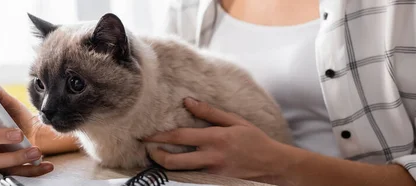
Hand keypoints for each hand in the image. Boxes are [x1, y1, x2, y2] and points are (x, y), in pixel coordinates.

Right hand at [0, 84, 52, 175]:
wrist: (35, 135)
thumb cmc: (16, 119)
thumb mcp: (11, 105)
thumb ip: (1, 96)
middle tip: (18, 133)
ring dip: (14, 157)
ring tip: (35, 152)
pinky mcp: (0, 168)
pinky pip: (13, 172)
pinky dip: (31, 169)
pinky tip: (44, 165)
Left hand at [145, 98, 293, 180]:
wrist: (274, 165)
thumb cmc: (255, 140)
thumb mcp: (235, 121)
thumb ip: (209, 112)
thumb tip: (187, 101)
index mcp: (215, 138)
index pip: (180, 137)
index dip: (160, 136)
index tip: (147, 135)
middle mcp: (212, 157)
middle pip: (174, 161)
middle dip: (156, 156)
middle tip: (147, 150)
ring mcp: (213, 173)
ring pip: (181, 173)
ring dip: (166, 167)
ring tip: (157, 158)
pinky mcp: (217, 182)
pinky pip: (193, 179)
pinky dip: (182, 174)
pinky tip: (176, 168)